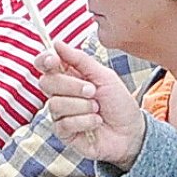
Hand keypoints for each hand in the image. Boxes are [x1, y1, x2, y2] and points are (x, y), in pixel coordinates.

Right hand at [36, 40, 145, 166]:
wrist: (131, 131)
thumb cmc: (119, 103)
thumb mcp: (104, 76)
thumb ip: (80, 60)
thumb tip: (56, 44)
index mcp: (69, 76)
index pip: (46, 65)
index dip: (45, 60)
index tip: (54, 60)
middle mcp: (61, 93)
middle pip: (46, 82)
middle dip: (72, 86)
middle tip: (93, 91)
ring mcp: (60, 113)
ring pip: (55, 104)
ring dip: (82, 106)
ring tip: (97, 109)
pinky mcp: (63, 132)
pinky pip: (64, 123)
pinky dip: (85, 121)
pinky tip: (96, 122)